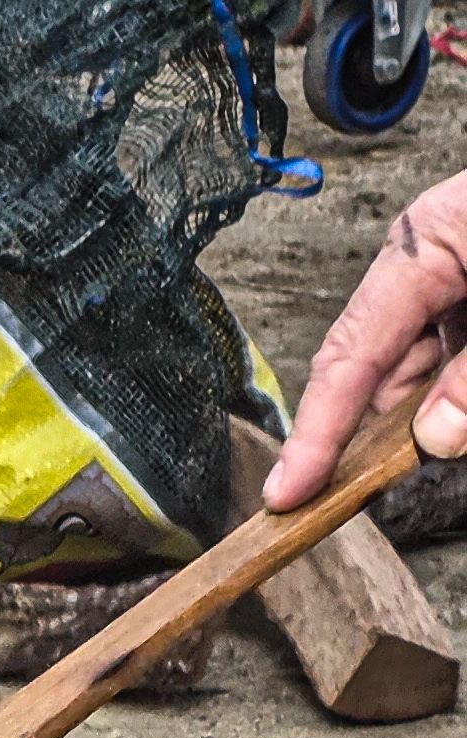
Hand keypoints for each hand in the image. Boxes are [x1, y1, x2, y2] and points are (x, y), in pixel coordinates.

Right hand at [263, 168, 466, 507]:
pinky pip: (455, 361)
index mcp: (428, 243)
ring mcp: (459, 282)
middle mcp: (432, 263)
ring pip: (424, 374)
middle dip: (378, 432)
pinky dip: (458, 393)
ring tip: (434, 428)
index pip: (353, 353)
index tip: (289, 493)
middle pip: (381, 369)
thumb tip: (435, 437)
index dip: (319, 431)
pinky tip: (456, 410)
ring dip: (434, 412)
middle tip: (352, 494)